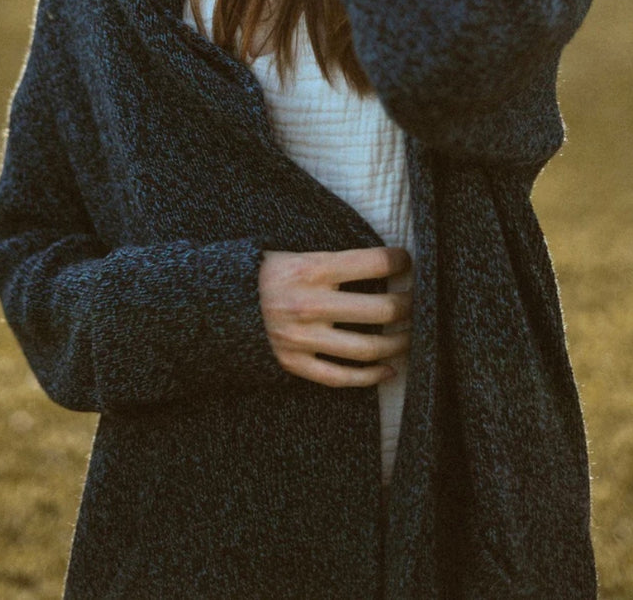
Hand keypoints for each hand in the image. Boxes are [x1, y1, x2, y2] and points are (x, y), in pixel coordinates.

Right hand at [259, 246, 411, 386]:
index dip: (400, 261)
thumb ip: (333, 262)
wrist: (213, 305)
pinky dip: (370, 376)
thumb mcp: (294, 254)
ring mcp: (302, 338)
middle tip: (419, 303)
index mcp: (311, 268)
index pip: (373, 263)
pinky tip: (387, 370)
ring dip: (398, 343)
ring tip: (410, 336)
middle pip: (381, 310)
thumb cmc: (260, 274)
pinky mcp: (294, 364)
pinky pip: (341, 377)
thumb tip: (381, 265)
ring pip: (368, 348)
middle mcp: (310, 304)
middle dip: (409, 306)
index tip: (408, 262)